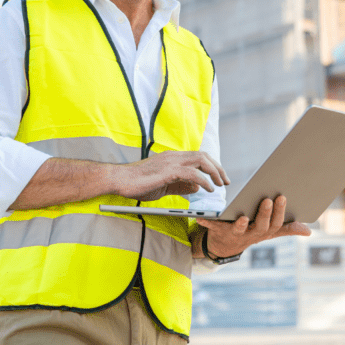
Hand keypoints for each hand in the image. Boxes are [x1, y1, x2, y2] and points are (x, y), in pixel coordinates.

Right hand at [114, 151, 228, 201]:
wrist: (119, 180)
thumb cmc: (137, 183)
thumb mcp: (164, 185)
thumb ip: (181, 185)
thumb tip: (196, 187)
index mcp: (172, 158)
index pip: (198, 157)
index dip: (212, 166)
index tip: (219, 178)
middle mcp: (173, 156)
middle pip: (203, 156)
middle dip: (217, 168)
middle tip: (225, 182)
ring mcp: (171, 162)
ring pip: (201, 160)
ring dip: (214, 172)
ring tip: (220, 184)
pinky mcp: (168, 171)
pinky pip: (192, 173)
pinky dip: (203, 180)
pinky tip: (207, 188)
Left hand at [196, 195, 311, 258]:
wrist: (224, 246)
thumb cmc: (250, 232)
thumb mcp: (269, 231)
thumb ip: (287, 229)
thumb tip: (308, 231)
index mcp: (264, 231)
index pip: (275, 224)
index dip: (279, 213)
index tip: (281, 197)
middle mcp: (251, 234)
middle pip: (260, 226)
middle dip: (264, 214)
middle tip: (268, 200)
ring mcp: (234, 233)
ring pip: (239, 230)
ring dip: (240, 224)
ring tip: (242, 217)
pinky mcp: (217, 231)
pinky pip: (212, 227)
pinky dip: (206, 222)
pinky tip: (200, 217)